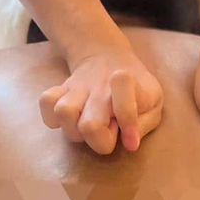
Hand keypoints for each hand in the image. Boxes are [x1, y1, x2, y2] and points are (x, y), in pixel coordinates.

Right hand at [39, 40, 163, 154]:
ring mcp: (76, 87)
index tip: (131, 141)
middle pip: (90, 125)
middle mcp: (98, 84)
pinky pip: (45, 102)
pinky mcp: (59, 90)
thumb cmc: (135, 88)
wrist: (108, 57)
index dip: (128, 121)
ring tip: (88, 123)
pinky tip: (71, 118)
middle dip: (100, 139)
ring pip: (63, 112)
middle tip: (110, 129)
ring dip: (75, 129)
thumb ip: (145, 122)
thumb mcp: (153, 100)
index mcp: (125, 81)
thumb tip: (130, 142)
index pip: (123, 90)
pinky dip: (52, 117)